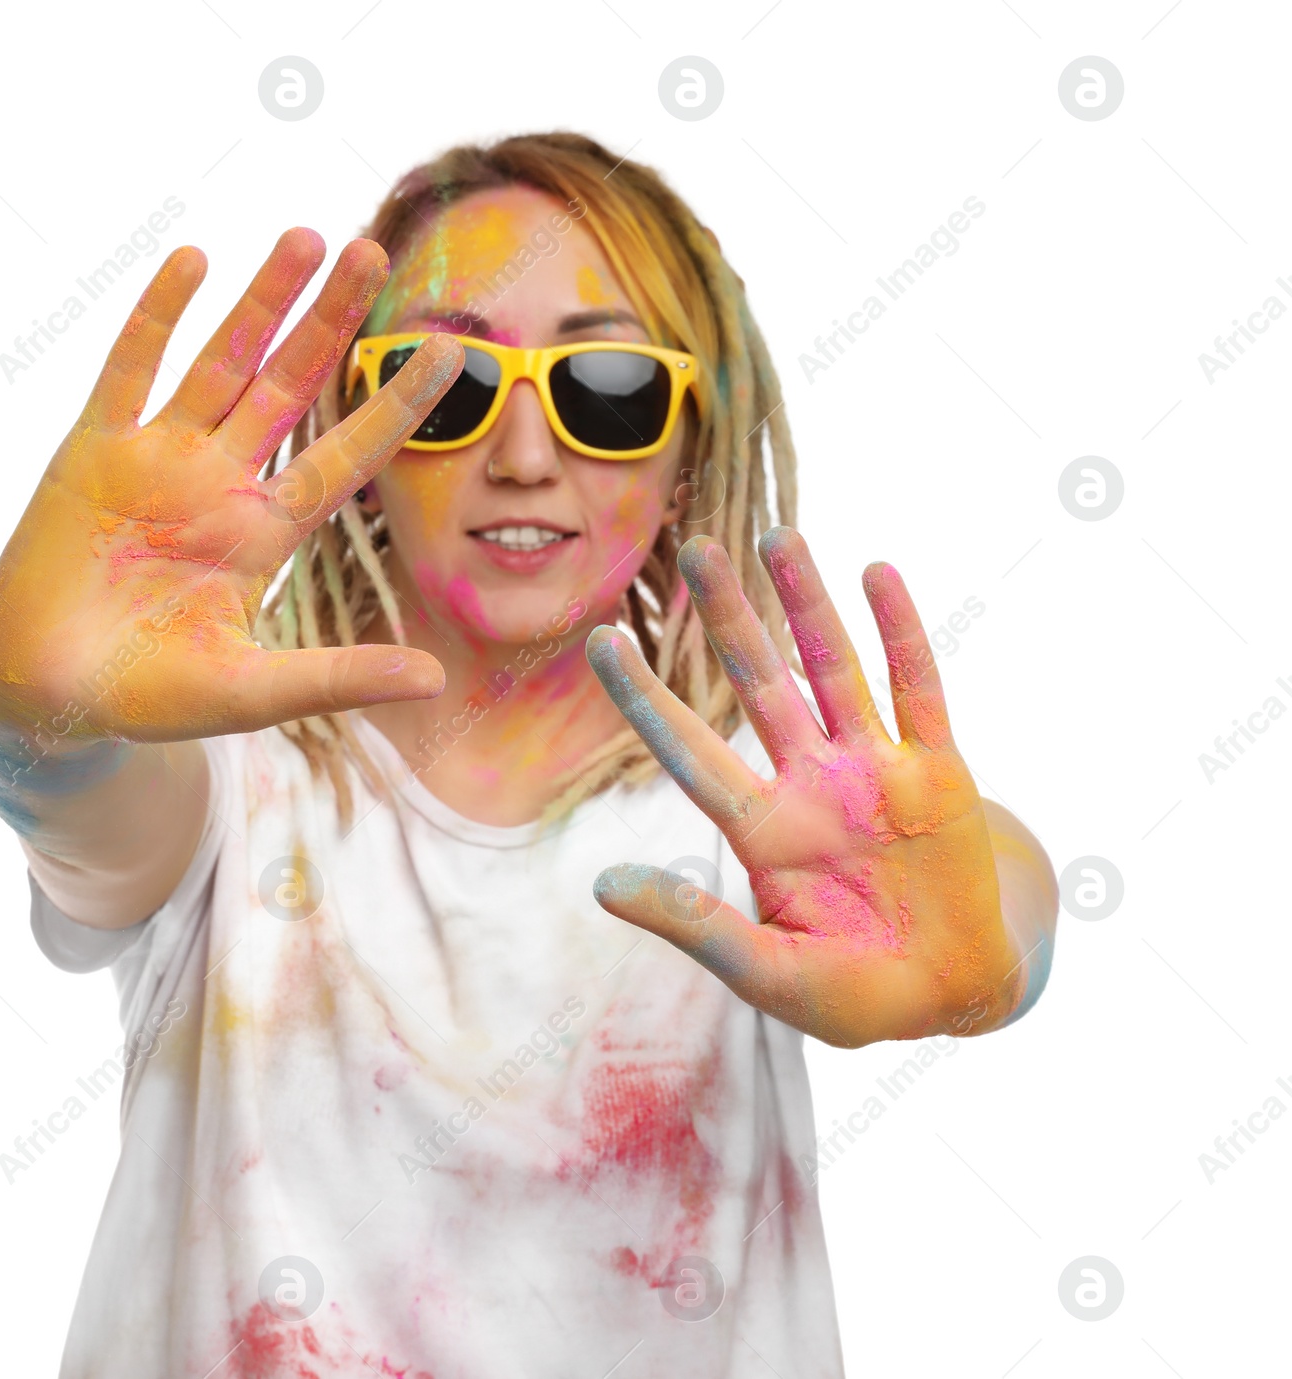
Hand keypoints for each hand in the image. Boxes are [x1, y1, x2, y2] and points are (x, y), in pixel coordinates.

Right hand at [0, 232, 462, 740]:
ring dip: (260, 302)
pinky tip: (193, 260)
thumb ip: (337, 678)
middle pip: (289, 386)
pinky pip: (129, 370)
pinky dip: (158, 316)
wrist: (46, 692)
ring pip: (220, 364)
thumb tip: (434, 678)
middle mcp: (218, 482)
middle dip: (329, 322)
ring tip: (306, 238)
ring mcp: (156, 459)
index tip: (448, 353)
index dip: (393, 405)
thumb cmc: (150, 696)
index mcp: (262, 533)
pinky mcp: (92, 452)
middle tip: (372, 251)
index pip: (344, 455)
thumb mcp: (253, 692)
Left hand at [587, 530, 1025, 1047]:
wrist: (953, 996)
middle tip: (695, 546)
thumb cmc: (852, 991)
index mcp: (763, 832)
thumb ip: (693, 926)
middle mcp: (812, 785)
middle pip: (760, 684)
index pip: (690, 750)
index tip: (599, 639)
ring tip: (776, 533)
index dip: (645, 698)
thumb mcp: (766, 973)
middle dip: (730, 618)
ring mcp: (875, 772)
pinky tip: (877, 572)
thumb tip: (603, 886)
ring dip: (807, 603)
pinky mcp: (940, 774)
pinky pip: (919, 690)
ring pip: (833, 669)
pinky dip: (901, 632)